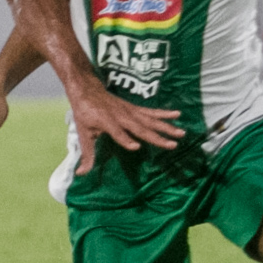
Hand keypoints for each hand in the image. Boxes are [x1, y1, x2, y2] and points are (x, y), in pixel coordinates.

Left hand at [68, 76, 182, 172]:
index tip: (136, 147)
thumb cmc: (84, 113)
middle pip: (140, 128)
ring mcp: (130, 111)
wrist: (87, 89)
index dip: (125, 139)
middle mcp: (121, 116)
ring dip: (166, 127)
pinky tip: (177, 114)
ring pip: (150, 120)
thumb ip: (86, 154)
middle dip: (157, 137)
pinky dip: (164, 113)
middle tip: (173, 145)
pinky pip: (151, 112)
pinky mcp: (134, 108)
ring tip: (181, 133)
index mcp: (106, 122)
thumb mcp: (82, 133)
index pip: (117, 132)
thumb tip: (81, 174)